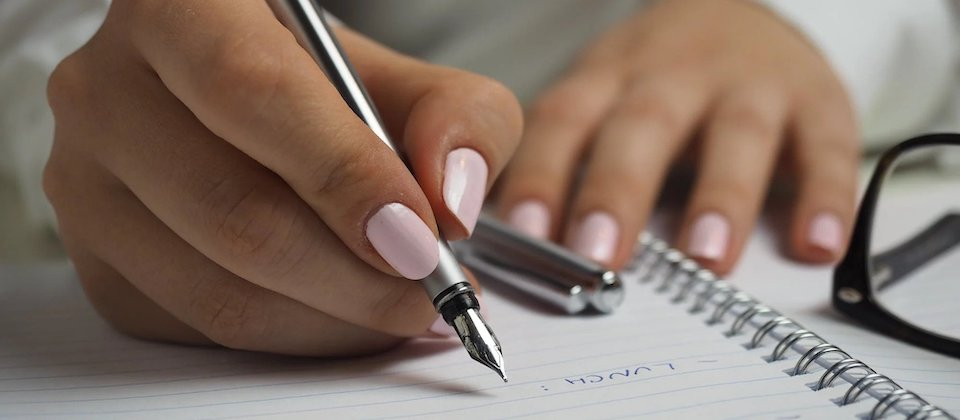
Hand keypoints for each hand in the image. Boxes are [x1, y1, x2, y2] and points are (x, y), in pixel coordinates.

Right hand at [44, 1, 520, 355]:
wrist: (247, 112)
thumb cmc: (325, 90)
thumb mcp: (406, 80)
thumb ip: (458, 119)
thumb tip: (451, 203)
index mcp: (180, 10)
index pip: (254, 93)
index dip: (345, 175)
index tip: (420, 237)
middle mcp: (108, 90)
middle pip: (236, 211)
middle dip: (357, 276)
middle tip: (431, 290)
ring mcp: (86, 182)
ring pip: (219, 290)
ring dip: (335, 319)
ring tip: (401, 306)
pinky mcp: (97, 259)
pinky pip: (202, 329)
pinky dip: (294, 336)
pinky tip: (341, 312)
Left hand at [496, 0, 857, 274]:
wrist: (740, 12)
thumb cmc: (656, 80)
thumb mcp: (601, 98)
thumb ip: (565, 161)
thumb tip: (517, 248)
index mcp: (609, 78)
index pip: (564, 120)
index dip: (541, 174)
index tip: (522, 233)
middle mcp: (675, 76)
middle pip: (643, 126)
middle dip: (618, 191)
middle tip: (598, 255)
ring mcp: (749, 85)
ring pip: (736, 135)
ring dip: (721, 197)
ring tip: (705, 258)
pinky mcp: (816, 100)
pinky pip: (827, 147)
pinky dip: (826, 196)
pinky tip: (816, 245)